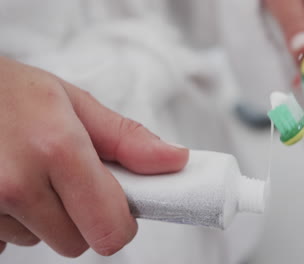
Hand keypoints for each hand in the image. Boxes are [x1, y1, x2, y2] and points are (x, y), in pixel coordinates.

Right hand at [0, 57, 188, 256]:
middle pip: (77, 243)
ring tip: (31, 174)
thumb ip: (128, 139)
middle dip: (82, 219)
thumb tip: (176, 161)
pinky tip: (8, 187)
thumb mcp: (75, 103)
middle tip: (68, 181)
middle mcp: (16, 183)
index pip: (109, 229)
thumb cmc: (13, 92)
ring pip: (40, 241)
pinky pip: (6, 241)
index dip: (121, 223)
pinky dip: (15, 221)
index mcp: (57, 149)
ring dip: (45, 217)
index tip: (120, 206)